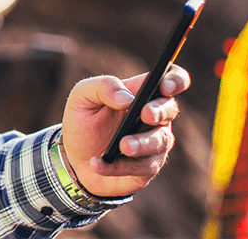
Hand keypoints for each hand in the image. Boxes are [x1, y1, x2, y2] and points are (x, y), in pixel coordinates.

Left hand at [59, 66, 190, 197]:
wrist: (73, 158)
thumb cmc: (83, 121)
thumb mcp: (82, 97)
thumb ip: (103, 87)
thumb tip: (128, 98)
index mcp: (141, 92)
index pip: (170, 79)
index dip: (175, 80)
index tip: (164, 86)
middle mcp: (154, 116)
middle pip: (170, 108)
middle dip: (160, 111)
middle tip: (145, 114)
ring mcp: (154, 143)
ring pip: (160, 141)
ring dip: (141, 143)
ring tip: (122, 146)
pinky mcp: (147, 168)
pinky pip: (141, 167)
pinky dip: (117, 165)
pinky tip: (97, 163)